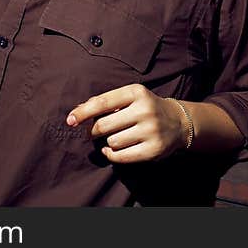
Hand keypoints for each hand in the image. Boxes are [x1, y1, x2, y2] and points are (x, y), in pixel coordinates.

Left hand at [66, 84, 188, 162]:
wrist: (178, 122)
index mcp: (136, 92)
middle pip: (104, 125)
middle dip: (94, 130)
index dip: (83, 112)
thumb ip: (105, 101)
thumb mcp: (130, 97)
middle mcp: (145, 110)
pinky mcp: (153, 149)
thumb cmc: (145, 107)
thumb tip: (77, 110)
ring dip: (108, 142)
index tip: (69, 120)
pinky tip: (111, 150)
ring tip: (115, 137)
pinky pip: (121, 156)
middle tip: (94, 132)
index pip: (103, 102)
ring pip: (112, 141)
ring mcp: (151, 130)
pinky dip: (111, 154)